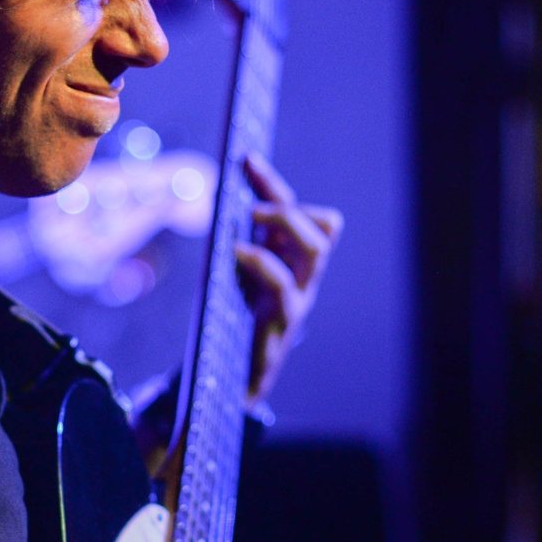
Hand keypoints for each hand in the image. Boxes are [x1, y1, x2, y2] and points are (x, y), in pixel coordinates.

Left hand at [237, 154, 342, 405]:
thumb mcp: (232, 278)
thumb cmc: (230, 325)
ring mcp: (298, 301)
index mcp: (291, 263)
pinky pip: (284, 287)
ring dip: (286, 224)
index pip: (297, 213)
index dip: (272, 184)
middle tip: (249, 199)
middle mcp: (303, 279)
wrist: (230, 384)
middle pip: (322, 227)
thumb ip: (235, 244)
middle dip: (286, 203)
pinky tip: (236, 252)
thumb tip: (219, 199)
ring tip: (249, 216)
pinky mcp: (283, 324)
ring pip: (317, 250)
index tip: (245, 157)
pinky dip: (263, 262)